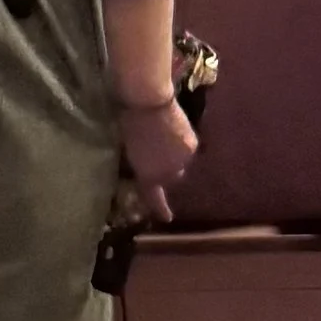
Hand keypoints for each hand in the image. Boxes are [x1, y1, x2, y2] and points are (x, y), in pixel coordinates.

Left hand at [116, 97, 197, 223]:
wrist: (149, 102)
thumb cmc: (129, 123)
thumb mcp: (129, 148)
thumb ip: (139, 163)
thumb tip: (144, 167)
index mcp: (148, 176)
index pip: (154, 198)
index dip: (161, 209)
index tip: (168, 218)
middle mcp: (169, 174)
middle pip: (172, 179)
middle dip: (168, 171)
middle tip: (159, 155)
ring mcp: (183, 160)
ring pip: (181, 163)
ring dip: (175, 156)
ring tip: (165, 136)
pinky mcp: (192, 146)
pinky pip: (187, 149)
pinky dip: (182, 144)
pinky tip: (174, 129)